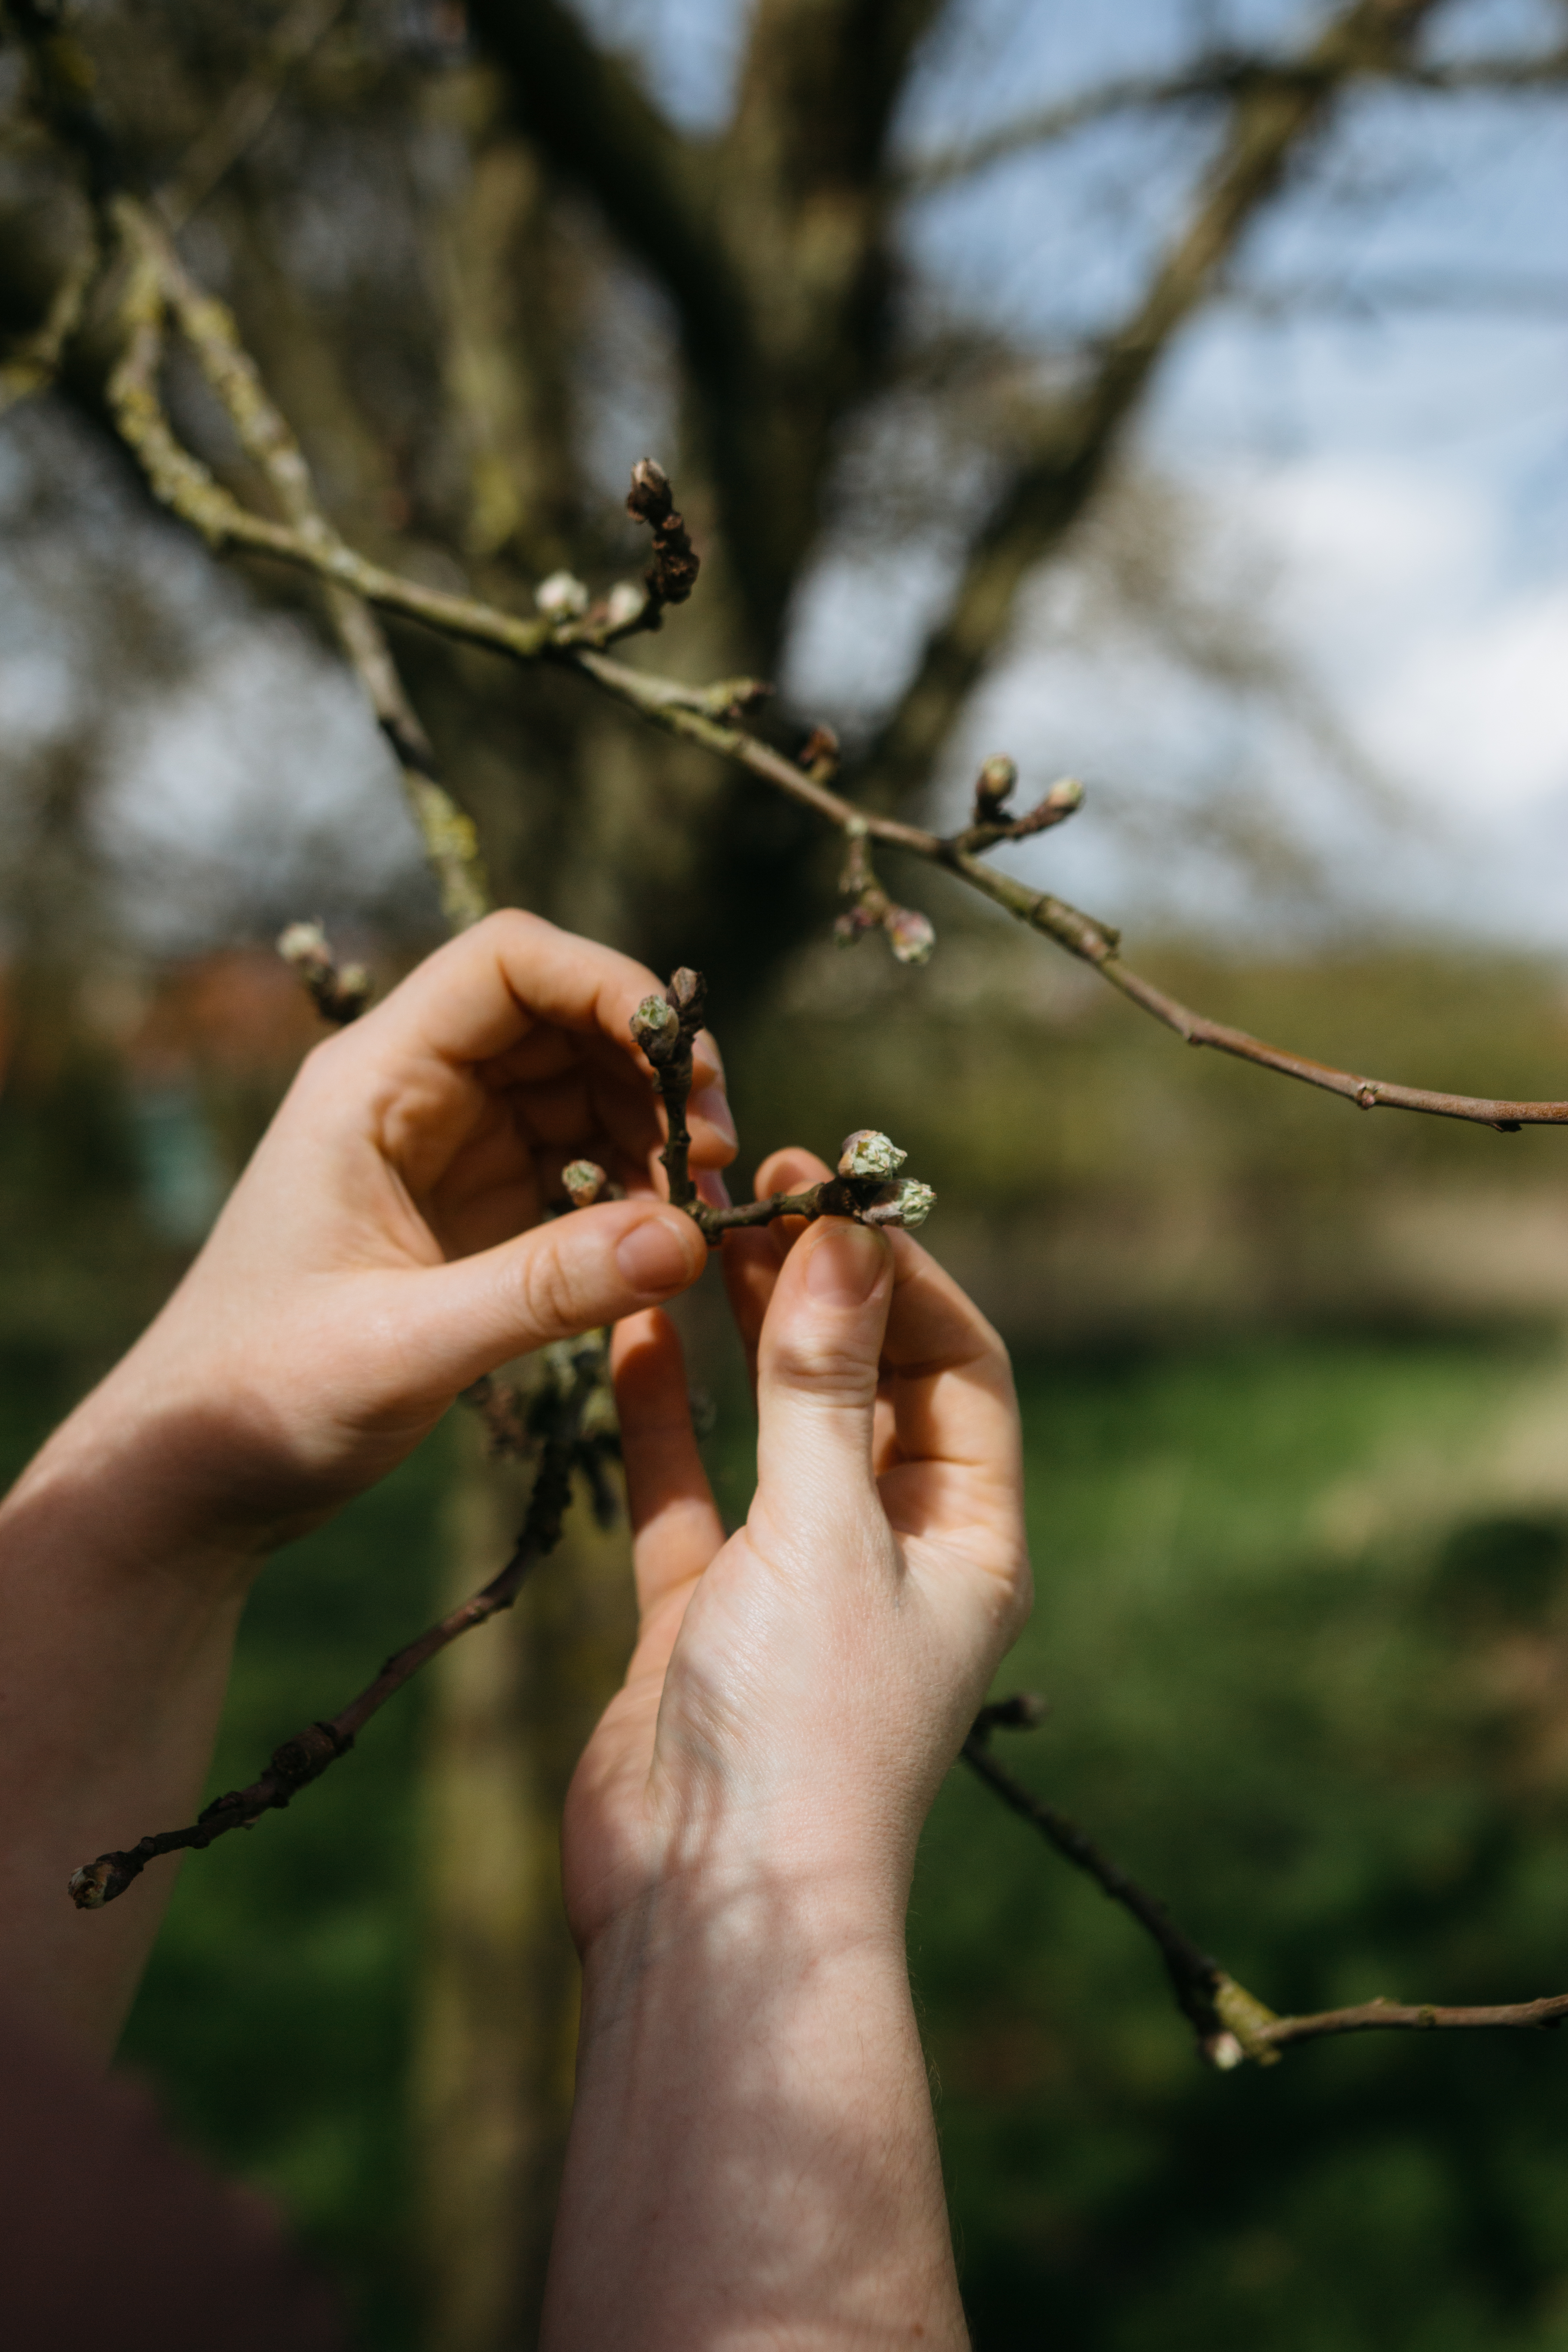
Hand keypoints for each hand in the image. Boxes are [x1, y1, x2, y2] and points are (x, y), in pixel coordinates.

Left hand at [54, 910, 734, 1566]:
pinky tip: (664, 1245)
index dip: (605, 984)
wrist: (195, 1478)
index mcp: (371, 1085)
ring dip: (653, 1132)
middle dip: (651, 1070)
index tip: (683, 1063)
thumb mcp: (404, 1347)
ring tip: (700, 1206)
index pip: (506, 966)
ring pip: (581, 1093)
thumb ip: (544, 1291)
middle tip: (714, 1153)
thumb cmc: (259, 1399)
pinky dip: (632, 1193)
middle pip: (562, 1021)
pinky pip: (577, 1167)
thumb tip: (685, 1239)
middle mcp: (414, 1097)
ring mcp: (447, 1153)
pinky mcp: (474, 1213)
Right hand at [545, 1149, 1027, 2349]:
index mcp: (968, 1543)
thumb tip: (846, 1242)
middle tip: (762, 1187)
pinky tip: (630, 1334)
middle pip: (869, 1385)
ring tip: (701, 1230)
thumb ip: (823, 1388)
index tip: (833, 1193)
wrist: (710, 1906)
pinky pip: (689, 1492)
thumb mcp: (826, 1534)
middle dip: (824, 1287)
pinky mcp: (702, 1615)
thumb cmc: (802, 1728)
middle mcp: (892, 1556)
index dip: (901, 1275)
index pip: (958, 1368)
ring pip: (775, 1426)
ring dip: (744, 1334)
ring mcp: (793, 1584)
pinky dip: (662, 1416)